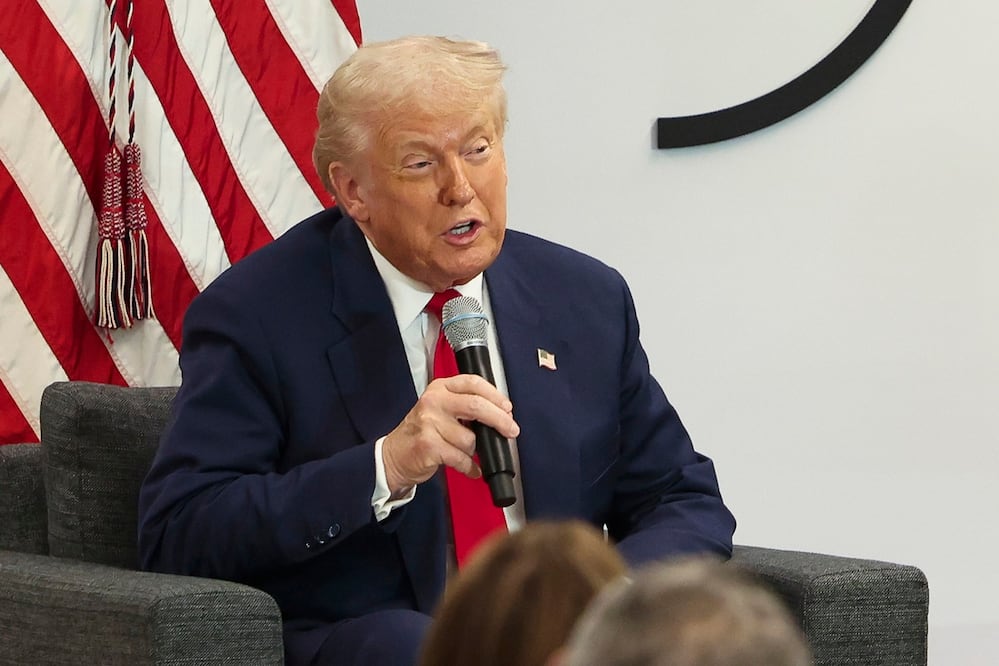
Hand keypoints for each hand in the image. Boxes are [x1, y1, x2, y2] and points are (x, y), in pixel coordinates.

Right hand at [381, 375, 519, 493]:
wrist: (394, 455)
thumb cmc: (421, 433)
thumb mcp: (440, 409)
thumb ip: (465, 406)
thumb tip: (501, 414)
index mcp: (440, 388)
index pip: (473, 383)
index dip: (495, 395)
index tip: (507, 408)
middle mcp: (433, 401)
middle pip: (476, 406)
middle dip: (500, 420)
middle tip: (511, 430)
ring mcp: (429, 423)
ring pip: (470, 439)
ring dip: (475, 450)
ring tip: (466, 453)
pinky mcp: (428, 446)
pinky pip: (461, 458)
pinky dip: (470, 467)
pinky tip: (470, 468)